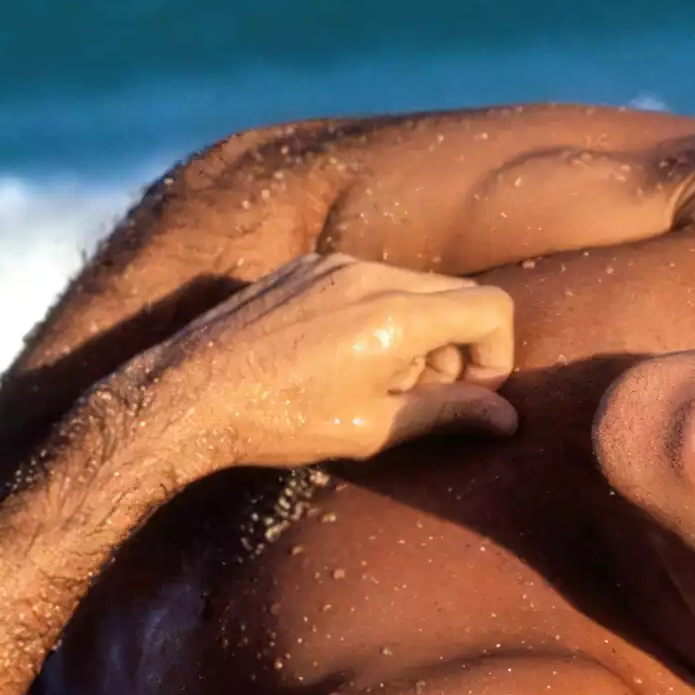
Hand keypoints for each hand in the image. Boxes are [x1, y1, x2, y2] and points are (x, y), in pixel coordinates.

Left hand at [125, 253, 516, 467]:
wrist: (188, 395)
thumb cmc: (279, 421)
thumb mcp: (372, 430)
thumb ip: (447, 416)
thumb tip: (507, 420)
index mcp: (395, 314)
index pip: (491, 309)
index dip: (496, 358)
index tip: (470, 398)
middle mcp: (370, 274)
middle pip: (455, 296)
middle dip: (457, 349)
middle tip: (423, 399)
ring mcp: (334, 264)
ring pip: (412, 288)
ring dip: (417, 335)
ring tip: (377, 385)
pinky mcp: (304, 267)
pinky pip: (368, 281)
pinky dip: (377, 318)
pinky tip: (338, 362)